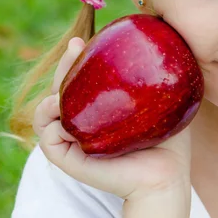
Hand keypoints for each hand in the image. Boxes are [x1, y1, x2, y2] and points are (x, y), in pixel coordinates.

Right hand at [34, 37, 192, 201]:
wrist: (167, 176)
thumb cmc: (170, 141)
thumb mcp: (164, 101)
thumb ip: (159, 76)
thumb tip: (165, 40)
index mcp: (100, 113)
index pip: (82, 83)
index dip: (78, 62)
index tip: (85, 41)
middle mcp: (84, 125)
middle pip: (62, 91)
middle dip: (64, 66)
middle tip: (76, 46)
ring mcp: (75, 142)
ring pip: (47, 112)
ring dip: (50, 92)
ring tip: (66, 77)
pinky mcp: (70, 161)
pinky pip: (48, 138)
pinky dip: (48, 122)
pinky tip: (59, 108)